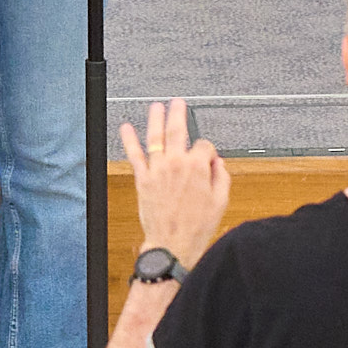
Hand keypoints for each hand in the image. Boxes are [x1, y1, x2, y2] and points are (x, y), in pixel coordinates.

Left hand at [115, 98, 229, 262]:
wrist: (172, 244)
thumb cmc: (196, 227)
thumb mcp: (221, 202)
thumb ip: (221, 178)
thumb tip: (218, 164)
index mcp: (197, 167)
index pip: (204, 146)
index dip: (207, 151)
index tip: (207, 158)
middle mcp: (176, 164)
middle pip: (178, 130)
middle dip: (178, 114)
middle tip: (178, 104)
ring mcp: (158, 170)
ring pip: (155, 137)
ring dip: (155, 119)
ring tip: (156, 107)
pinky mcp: (143, 179)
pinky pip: (134, 155)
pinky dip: (129, 140)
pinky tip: (125, 128)